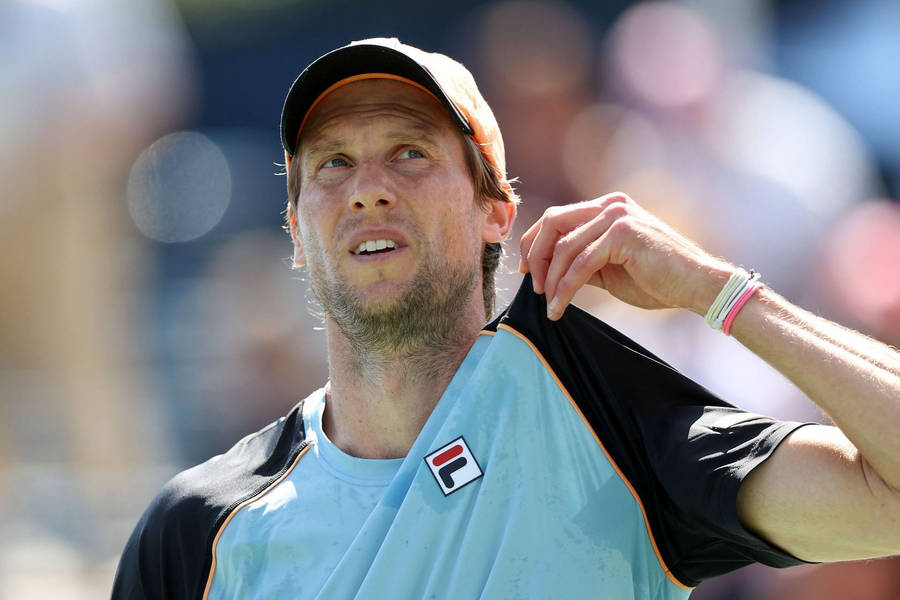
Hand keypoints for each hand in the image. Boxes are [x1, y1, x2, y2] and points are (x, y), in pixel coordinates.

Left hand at [519, 192, 729, 319]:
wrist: (698, 287)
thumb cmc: (657, 280)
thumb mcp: (609, 270)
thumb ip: (581, 263)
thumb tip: (546, 271)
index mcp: (607, 208)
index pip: (556, 217)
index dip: (533, 243)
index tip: (526, 270)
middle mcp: (610, 205)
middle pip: (552, 223)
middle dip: (534, 256)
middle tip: (533, 286)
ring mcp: (617, 216)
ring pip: (564, 246)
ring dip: (550, 279)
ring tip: (548, 304)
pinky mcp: (623, 234)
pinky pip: (580, 263)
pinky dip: (565, 288)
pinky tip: (559, 307)